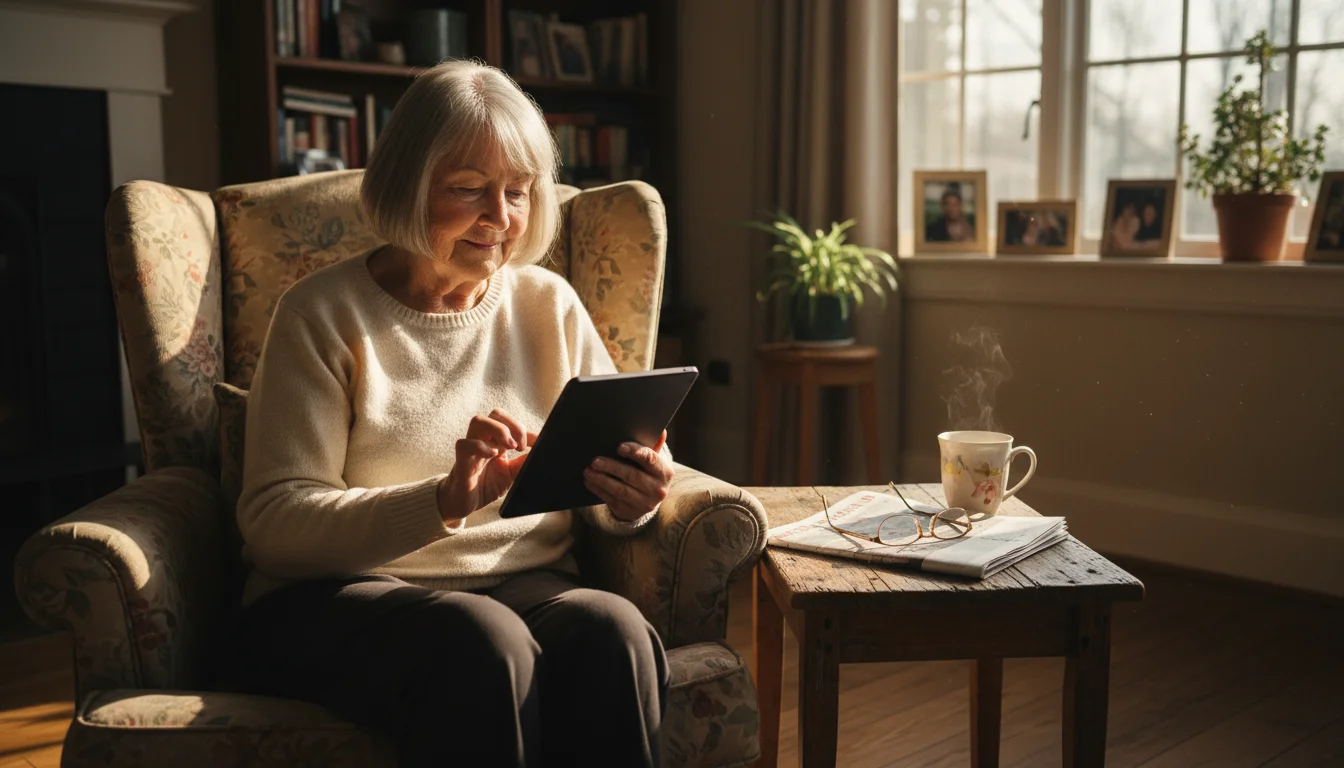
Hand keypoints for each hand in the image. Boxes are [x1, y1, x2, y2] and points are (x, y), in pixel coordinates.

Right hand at [437, 409, 537, 524]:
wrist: (462, 504)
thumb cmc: (484, 486)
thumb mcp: (511, 475)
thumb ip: (523, 463)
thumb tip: (540, 454)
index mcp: (497, 441)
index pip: (511, 423)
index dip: (527, 431)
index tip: (539, 442)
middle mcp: (483, 440)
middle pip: (496, 414)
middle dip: (512, 425)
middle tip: (520, 446)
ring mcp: (471, 449)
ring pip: (478, 421)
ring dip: (498, 430)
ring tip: (509, 447)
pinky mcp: (461, 462)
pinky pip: (464, 444)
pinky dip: (479, 446)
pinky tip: (492, 455)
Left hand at [583, 431, 673, 521]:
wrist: (648, 498)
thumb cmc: (648, 471)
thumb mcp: (653, 460)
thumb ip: (653, 446)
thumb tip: (661, 431)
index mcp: (665, 472)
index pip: (650, 459)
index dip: (635, 452)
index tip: (619, 447)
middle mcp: (658, 490)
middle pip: (632, 476)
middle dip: (611, 467)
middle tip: (595, 460)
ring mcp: (645, 504)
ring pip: (620, 490)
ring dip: (601, 480)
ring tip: (588, 471)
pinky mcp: (630, 512)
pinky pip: (612, 500)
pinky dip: (598, 490)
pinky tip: (589, 481)